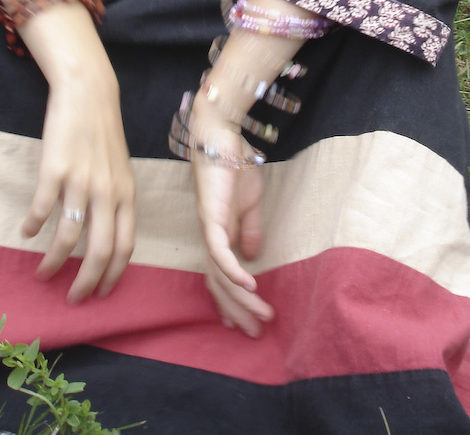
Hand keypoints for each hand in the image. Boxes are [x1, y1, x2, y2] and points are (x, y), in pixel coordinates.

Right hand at [22, 69, 135, 302]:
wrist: (89, 94)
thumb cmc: (104, 134)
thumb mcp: (120, 170)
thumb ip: (116, 202)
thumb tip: (107, 239)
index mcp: (126, 194)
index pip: (125, 246)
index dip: (112, 275)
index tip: (100, 294)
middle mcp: (107, 192)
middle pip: (99, 251)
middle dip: (85, 282)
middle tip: (73, 299)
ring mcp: (81, 181)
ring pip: (68, 237)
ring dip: (53, 262)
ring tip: (43, 274)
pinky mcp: (55, 169)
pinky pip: (42, 208)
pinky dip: (33, 226)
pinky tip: (27, 232)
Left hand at [191, 124, 273, 336]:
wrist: (221, 138)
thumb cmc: (234, 166)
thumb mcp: (250, 204)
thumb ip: (250, 229)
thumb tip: (253, 256)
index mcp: (219, 235)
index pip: (221, 277)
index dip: (231, 300)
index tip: (246, 322)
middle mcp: (210, 237)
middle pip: (219, 284)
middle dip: (237, 309)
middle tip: (255, 331)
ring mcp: (209, 229)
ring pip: (220, 275)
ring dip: (240, 298)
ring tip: (260, 314)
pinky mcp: (212, 218)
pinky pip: (221, 253)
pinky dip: (233, 271)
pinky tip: (250, 285)